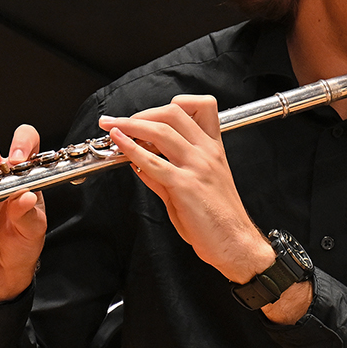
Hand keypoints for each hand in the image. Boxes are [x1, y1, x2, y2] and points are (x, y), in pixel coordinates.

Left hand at [101, 95, 271, 281]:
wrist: (235, 243)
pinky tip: (119, 145)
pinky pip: (153, 161)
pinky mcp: (185, 185)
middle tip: (120, 121)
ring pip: (161, 131)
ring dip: (130, 125)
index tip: (150, 115)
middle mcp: (207, 152)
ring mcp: (197, 166)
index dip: (172, 104)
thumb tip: (139, 162)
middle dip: (141, 113)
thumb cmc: (218, 219)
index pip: (200, 107)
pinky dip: (131, 149)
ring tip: (111, 126)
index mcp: (213, 149)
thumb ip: (165, 174)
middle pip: (173, 113)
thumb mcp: (194, 188)